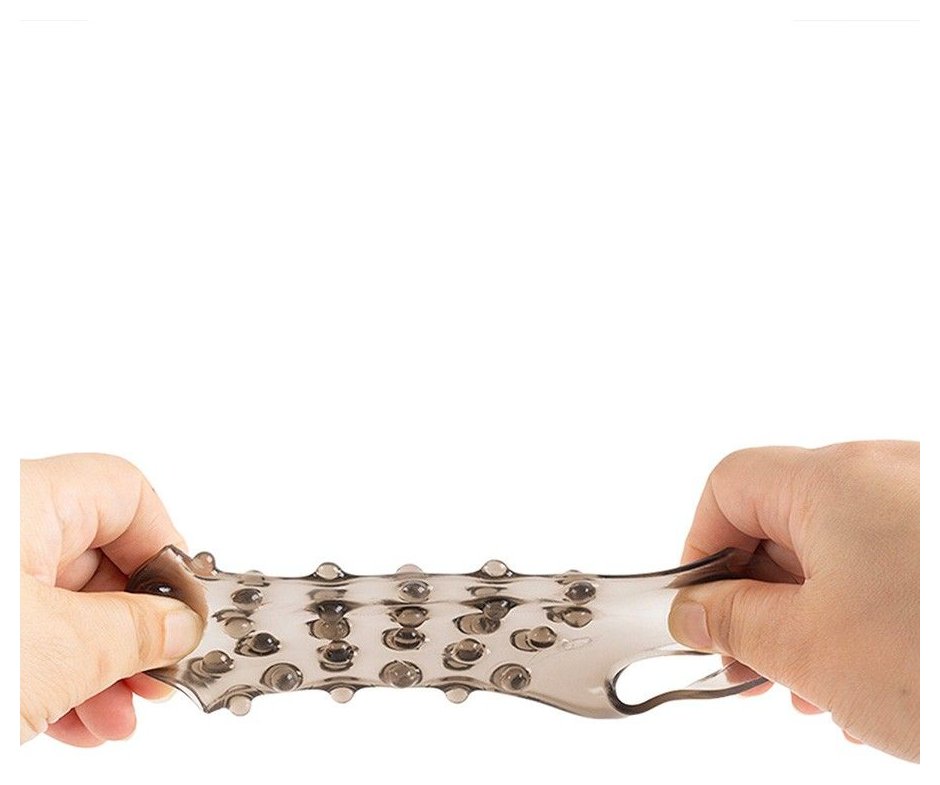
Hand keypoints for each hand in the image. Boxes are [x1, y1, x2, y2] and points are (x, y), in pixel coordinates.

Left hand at [20, 454, 203, 745]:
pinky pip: (30, 638)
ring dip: (104, 667)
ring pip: (67, 608)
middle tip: (160, 673)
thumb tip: (181, 624)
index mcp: (25, 501)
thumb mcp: (59, 650)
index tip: (188, 604)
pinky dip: (59, 680)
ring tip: (119, 714)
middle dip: (136, 630)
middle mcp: (5, 532)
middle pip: (102, 561)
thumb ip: (137, 632)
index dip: (168, 549)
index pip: (125, 495)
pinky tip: (79, 722)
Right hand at [668, 441, 918, 761]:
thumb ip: (731, 622)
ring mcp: (926, 506)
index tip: (702, 610)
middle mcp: (882, 475)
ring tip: (813, 690)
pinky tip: (867, 681)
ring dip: (807, 621)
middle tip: (749, 665)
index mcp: (832, 480)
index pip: (727, 486)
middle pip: (780, 522)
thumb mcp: (809, 648)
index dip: (700, 549)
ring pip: (834, 553)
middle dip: (755, 601)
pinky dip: (860, 616)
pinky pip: (885, 565)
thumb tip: (693, 611)